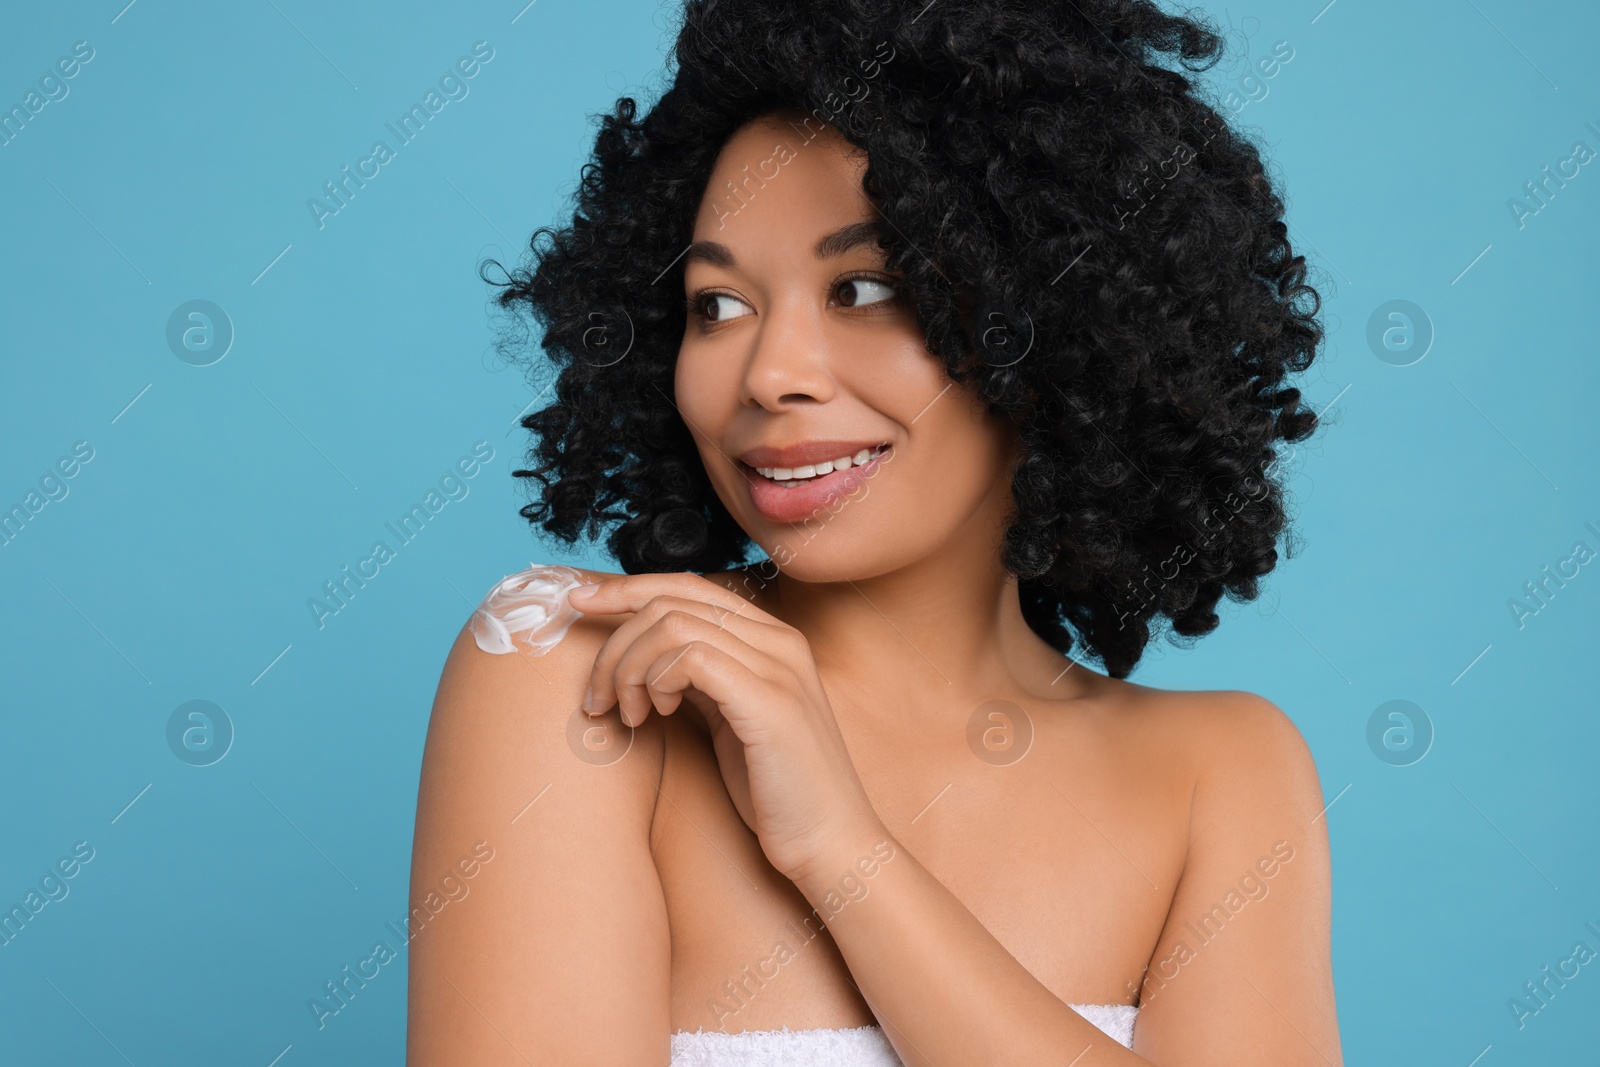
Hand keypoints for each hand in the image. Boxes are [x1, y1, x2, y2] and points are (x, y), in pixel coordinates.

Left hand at [568, 571, 884, 884]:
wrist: (831, 844)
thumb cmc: (776, 792)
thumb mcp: (730, 720)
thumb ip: (699, 680)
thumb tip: (643, 658)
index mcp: (773, 639)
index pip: (688, 586)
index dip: (626, 589)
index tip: (577, 605)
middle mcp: (780, 641)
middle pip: (672, 599)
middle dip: (615, 642)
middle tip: (598, 698)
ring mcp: (778, 667)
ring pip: (672, 623)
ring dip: (629, 667)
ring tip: (628, 714)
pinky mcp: (769, 701)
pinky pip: (690, 656)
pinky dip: (656, 680)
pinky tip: (657, 714)